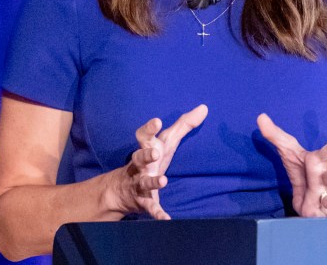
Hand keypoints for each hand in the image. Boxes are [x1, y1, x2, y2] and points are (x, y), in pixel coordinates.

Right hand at [107, 104, 207, 219]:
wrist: (121, 190)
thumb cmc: (150, 160)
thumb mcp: (165, 142)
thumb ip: (184, 125)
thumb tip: (204, 107)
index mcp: (146, 149)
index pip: (143, 137)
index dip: (149, 129)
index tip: (156, 121)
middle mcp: (139, 166)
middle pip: (139, 157)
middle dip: (145, 154)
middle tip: (154, 152)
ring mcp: (139, 184)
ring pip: (143, 182)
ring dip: (152, 182)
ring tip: (163, 181)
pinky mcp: (144, 202)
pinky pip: (151, 207)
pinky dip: (158, 213)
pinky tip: (166, 219)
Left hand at [257, 113, 326, 216]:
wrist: (324, 198)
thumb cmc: (305, 171)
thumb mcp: (290, 153)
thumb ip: (276, 136)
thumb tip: (260, 116)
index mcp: (316, 163)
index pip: (326, 152)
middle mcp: (324, 179)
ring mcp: (326, 197)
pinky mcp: (321, 214)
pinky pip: (323, 218)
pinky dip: (324, 222)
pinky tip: (326, 226)